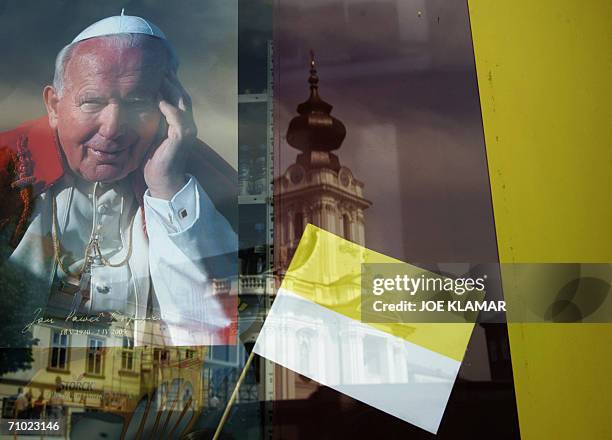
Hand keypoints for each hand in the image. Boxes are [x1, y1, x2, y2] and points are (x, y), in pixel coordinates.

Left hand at [144, 72, 196, 199]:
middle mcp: (188, 125)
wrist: (162, 181)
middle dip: (171, 81)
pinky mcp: (181, 137)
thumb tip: (140, 103)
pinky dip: (167, 105)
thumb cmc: (154, 160)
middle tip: (158, 68)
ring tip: (157, 77)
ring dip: (169, 88)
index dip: (170, 84)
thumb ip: (153, 119)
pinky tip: (156, 97)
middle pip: (182, 96)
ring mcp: (187, 131)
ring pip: (181, 102)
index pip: (179, 98)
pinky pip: (175, 116)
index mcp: (182, 124)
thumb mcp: (153, 134)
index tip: (157, 71)